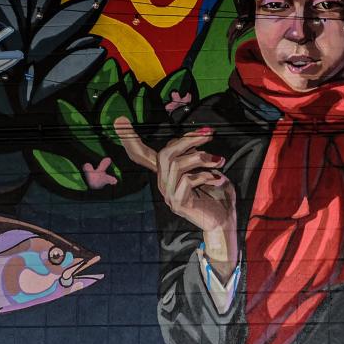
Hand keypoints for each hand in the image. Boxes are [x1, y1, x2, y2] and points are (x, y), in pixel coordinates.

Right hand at [115, 117, 239, 279]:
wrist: (223, 222)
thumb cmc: (216, 196)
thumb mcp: (206, 171)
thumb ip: (197, 156)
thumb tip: (200, 136)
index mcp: (166, 173)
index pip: (142, 154)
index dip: (130, 138)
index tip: (120, 120)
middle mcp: (163, 183)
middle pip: (165, 153)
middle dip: (188, 140)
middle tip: (209, 135)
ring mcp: (169, 194)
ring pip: (176, 165)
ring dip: (201, 159)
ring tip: (219, 161)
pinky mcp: (178, 204)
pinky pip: (186, 181)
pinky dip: (204, 175)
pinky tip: (217, 178)